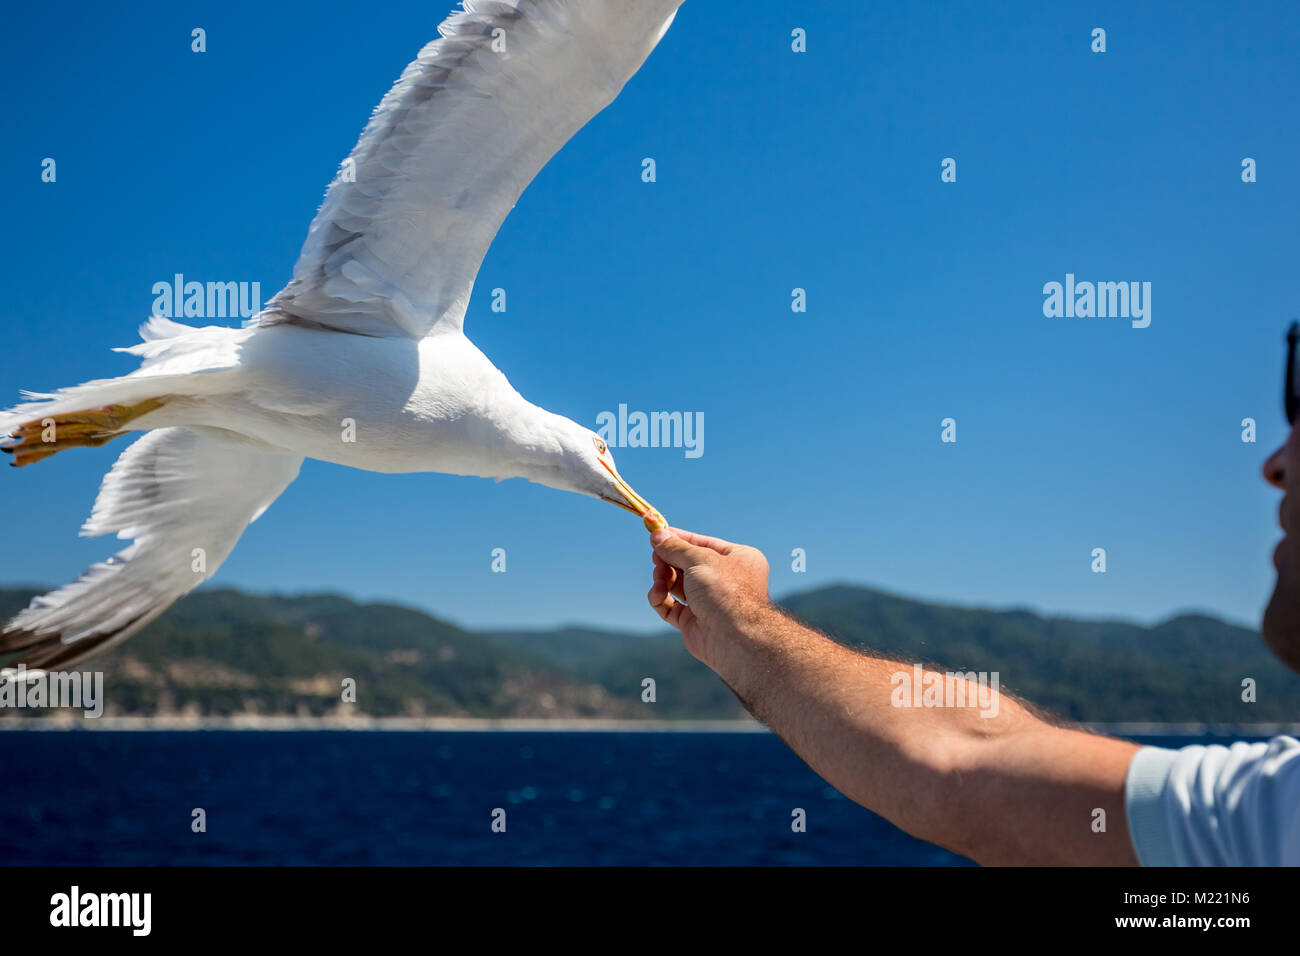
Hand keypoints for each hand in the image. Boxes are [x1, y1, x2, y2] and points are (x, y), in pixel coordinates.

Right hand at [647, 526, 772, 667]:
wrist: (734, 637)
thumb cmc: (725, 591)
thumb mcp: (699, 559)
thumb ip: (676, 548)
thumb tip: (657, 535)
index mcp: (737, 559)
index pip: (703, 543)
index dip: (679, 539)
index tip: (657, 534)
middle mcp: (725, 580)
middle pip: (687, 564)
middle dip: (668, 560)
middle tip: (655, 557)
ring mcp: (708, 602)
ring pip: (676, 585)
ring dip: (663, 578)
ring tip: (659, 577)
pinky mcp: (693, 622)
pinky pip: (670, 607)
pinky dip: (660, 598)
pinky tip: (657, 593)